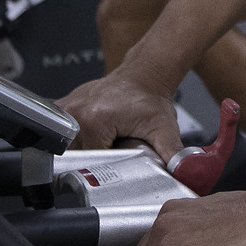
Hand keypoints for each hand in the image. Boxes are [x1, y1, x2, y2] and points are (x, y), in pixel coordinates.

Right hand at [57, 71, 181, 160]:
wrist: (143, 74)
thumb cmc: (150, 99)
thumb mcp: (164, 129)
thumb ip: (173, 153)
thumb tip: (183, 171)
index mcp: (94, 120)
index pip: (92, 162)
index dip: (108, 166)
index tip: (120, 158)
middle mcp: (75, 112)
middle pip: (79, 155)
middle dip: (97, 158)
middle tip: (115, 146)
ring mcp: (66, 107)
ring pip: (69, 146)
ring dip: (86, 148)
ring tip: (106, 139)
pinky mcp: (63, 105)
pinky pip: (65, 133)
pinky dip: (77, 137)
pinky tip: (94, 132)